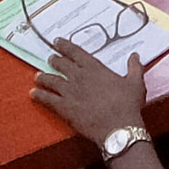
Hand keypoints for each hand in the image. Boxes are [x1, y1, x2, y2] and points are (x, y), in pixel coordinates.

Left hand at [34, 33, 146, 148]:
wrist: (118, 127)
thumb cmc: (127, 104)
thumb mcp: (135, 83)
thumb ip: (134, 67)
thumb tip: (135, 56)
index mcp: (95, 68)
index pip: (77, 53)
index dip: (66, 46)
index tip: (57, 42)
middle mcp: (79, 77)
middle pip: (62, 65)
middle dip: (55, 60)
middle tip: (50, 58)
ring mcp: (70, 92)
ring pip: (52, 81)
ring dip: (43, 77)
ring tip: (37, 75)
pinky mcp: (65, 108)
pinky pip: (48, 99)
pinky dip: (39, 96)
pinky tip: (33, 94)